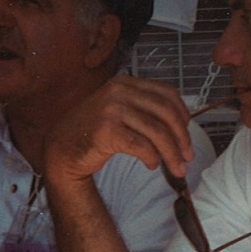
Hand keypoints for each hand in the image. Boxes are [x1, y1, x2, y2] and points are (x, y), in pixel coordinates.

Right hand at [44, 76, 194, 184]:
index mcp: (126, 83)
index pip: (167, 94)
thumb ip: (144, 110)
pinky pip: (141, 146)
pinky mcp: (106, 130)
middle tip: (188, 157)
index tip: (188, 135)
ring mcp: (111, 109)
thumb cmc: (94, 132)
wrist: (62, 148)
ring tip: (177, 168)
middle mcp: (119, 91)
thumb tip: (182, 126)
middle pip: (166, 113)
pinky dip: (152, 158)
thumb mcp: (119, 110)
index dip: (183, 115)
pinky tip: (152, 165)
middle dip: (182, 138)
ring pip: (156, 132)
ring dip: (172, 153)